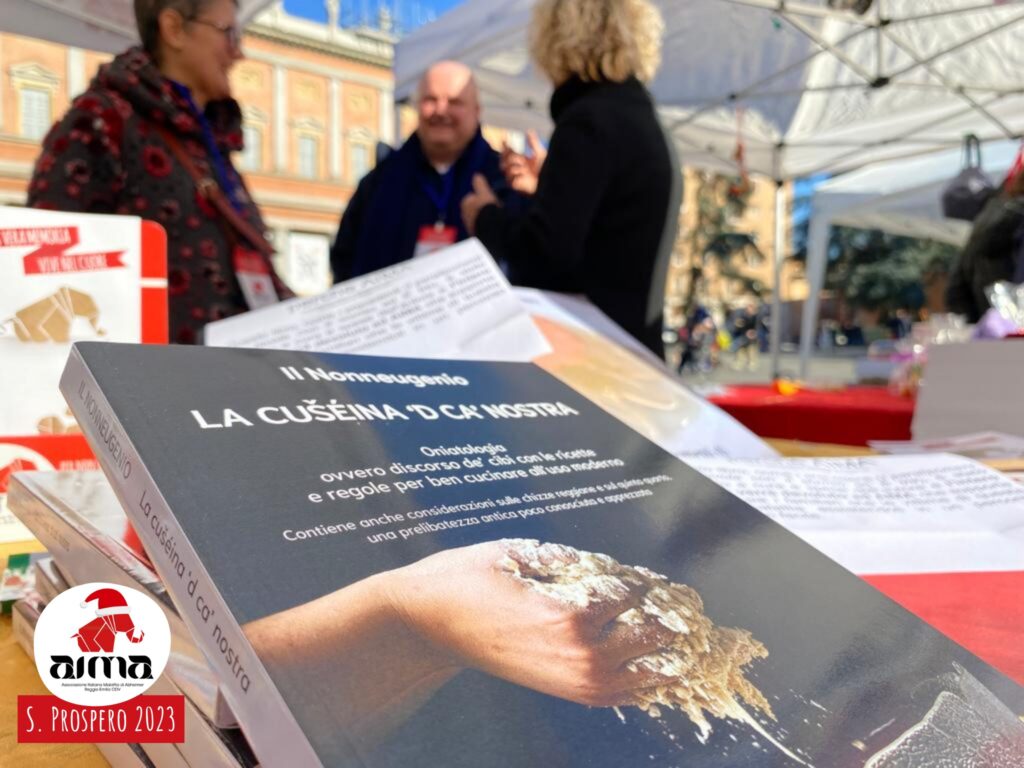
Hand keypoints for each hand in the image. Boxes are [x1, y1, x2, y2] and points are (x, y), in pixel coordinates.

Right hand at [386, 541, 676, 706]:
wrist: (429, 624)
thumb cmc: (469, 579)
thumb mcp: (518, 552)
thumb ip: (569, 558)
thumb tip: (612, 565)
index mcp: (570, 613)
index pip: (632, 594)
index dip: (648, 582)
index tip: (665, 578)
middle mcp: (578, 652)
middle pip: (648, 635)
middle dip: (668, 618)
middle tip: (690, 607)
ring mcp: (572, 678)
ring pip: (641, 673)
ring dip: (666, 656)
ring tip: (688, 642)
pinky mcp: (562, 690)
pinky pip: (617, 694)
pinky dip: (643, 684)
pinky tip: (656, 672)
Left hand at [460, 173, 498, 234]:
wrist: (489, 229)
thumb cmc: (487, 208)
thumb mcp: (485, 193)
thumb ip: (480, 184)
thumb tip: (476, 174)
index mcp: (465, 203)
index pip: (471, 197)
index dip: (481, 198)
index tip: (489, 199)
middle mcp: (464, 215)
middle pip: (474, 209)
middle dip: (481, 209)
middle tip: (492, 208)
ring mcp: (468, 226)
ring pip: (477, 219)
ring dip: (483, 218)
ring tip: (494, 218)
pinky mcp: (475, 235)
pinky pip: (480, 228)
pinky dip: (485, 226)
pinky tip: (493, 226)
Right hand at [500, 130, 546, 194]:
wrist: (551, 182)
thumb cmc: (547, 170)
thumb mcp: (540, 153)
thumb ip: (533, 143)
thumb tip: (528, 131)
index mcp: (522, 160)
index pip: (509, 152)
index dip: (506, 146)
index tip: (504, 138)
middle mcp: (518, 169)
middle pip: (504, 160)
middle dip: (508, 156)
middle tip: (516, 154)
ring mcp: (517, 178)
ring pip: (506, 169)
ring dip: (514, 166)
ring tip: (523, 166)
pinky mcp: (517, 187)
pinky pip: (510, 180)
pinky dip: (516, 175)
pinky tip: (523, 174)